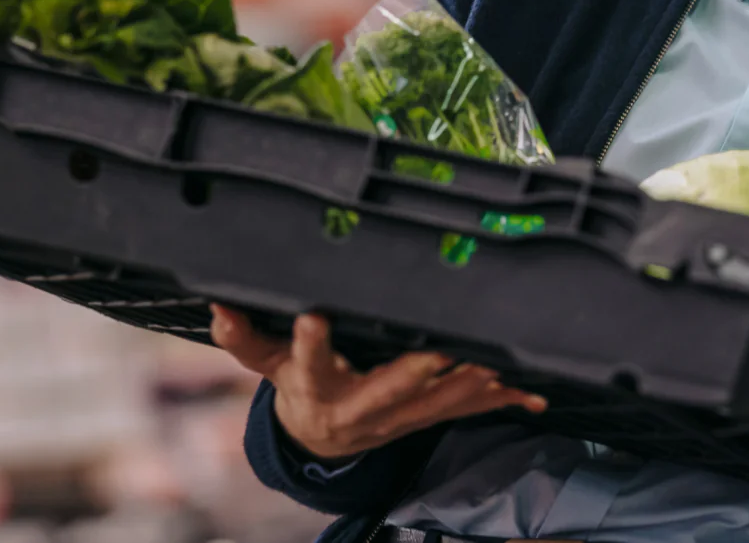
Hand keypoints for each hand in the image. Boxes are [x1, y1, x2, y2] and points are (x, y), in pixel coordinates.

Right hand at [210, 303, 546, 460]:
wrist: (322, 442)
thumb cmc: (299, 388)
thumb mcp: (268, 364)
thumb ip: (245, 338)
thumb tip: (217, 306)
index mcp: (317, 386)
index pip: (308, 360)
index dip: (310, 342)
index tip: (312, 316)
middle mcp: (359, 407)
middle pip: (387, 390)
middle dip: (416, 371)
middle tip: (440, 349)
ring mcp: (397, 419)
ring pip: (436, 403)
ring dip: (466, 385)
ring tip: (494, 363)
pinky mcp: (425, 420)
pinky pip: (464, 412)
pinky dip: (498, 402)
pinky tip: (531, 395)